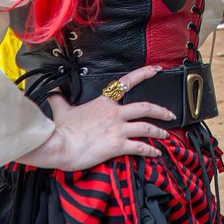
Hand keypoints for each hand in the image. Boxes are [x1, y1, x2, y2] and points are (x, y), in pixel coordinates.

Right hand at [21, 65, 176, 170]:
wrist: (58, 145)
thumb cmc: (60, 130)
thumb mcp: (61, 109)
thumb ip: (59, 98)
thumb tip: (52, 90)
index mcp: (104, 102)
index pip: (127, 82)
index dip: (144, 74)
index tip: (156, 70)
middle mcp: (115, 113)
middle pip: (145, 107)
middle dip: (161, 111)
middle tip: (170, 114)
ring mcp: (118, 129)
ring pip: (147, 127)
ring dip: (159, 131)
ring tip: (166, 135)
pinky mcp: (118, 145)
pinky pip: (140, 147)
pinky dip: (150, 150)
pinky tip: (156, 153)